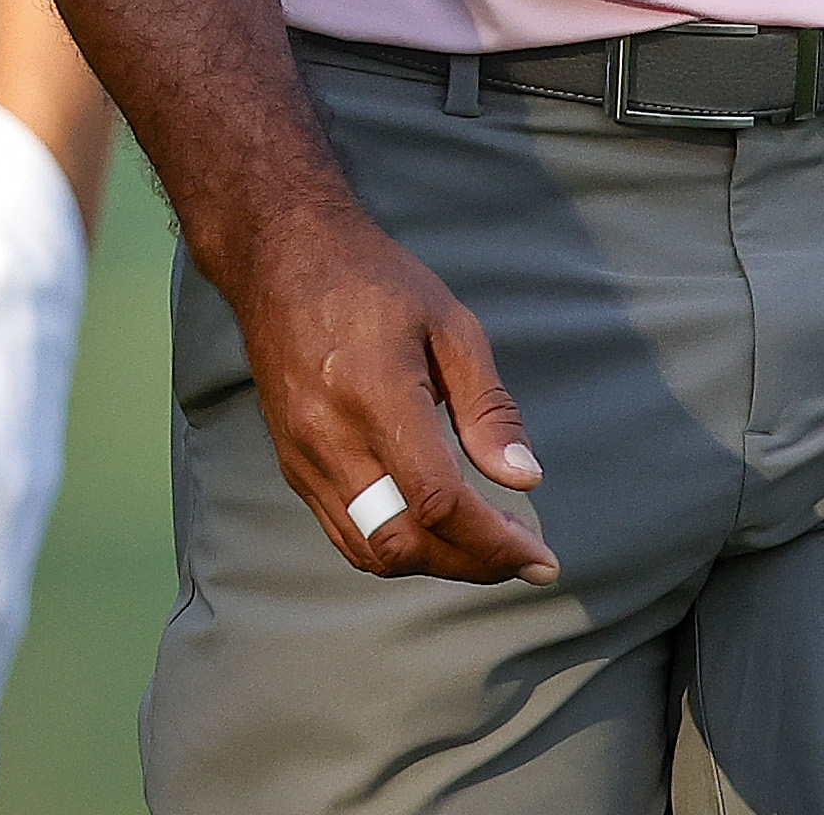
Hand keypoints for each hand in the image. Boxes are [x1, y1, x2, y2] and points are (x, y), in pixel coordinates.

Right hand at [226, 192, 559, 585]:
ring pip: (369, 550)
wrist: (283, 261)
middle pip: (402, 542)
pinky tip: (435, 530)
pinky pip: (344, 532)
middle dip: (471, 564)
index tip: (539, 555)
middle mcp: (330, 437)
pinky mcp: (293, 466)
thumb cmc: (375, 282)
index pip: (436, 499)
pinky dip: (395, 547)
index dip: (493, 540)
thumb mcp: (452, 325)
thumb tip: (524, 477)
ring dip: (434, 564)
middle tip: (523, 555)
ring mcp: (304, 458)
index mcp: (376, 394)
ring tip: (487, 547)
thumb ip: (488, 408)